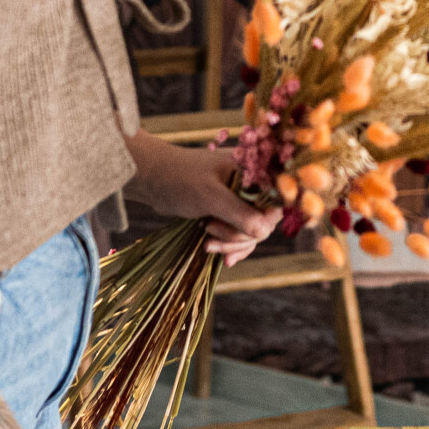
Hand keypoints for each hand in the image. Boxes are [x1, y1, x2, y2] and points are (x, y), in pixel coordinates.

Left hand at [121, 134, 282, 265]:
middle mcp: (250, 184)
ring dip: (232, 243)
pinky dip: (230, 247)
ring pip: (251, 231)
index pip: (276, 199)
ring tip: (207, 243)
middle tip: (211, 231)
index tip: (251, 232)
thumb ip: (239, 213)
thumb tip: (263, 232)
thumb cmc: (180, 179)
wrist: (151, 179)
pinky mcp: (227, 212)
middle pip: (264, 220)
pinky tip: (222, 258)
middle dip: (240, 235)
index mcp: (252, 171)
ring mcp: (238, 199)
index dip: (267, 218)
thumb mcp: (210, 197)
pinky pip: (239, 235)